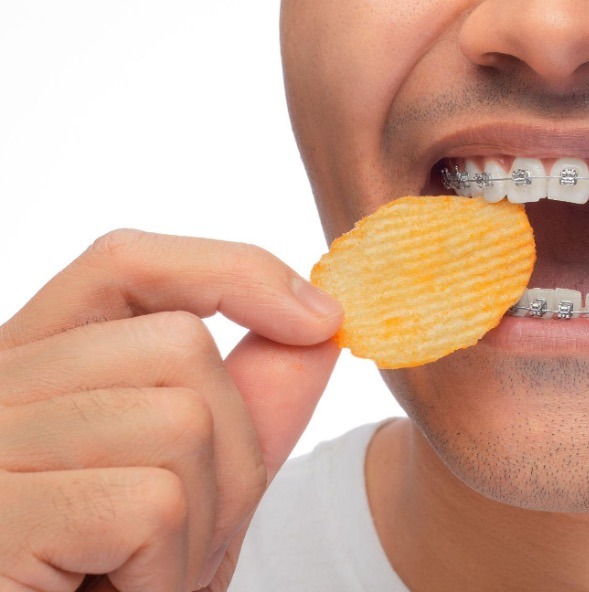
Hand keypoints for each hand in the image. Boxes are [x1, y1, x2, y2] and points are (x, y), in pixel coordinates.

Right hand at [0, 229, 342, 591]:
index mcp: (31, 366)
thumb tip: (321, 325)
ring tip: (145, 574)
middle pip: (178, 346)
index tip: (320, 318)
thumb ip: (252, 402)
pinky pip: (154, 504)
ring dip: (203, 522)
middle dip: (233, 452)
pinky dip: (169, 569)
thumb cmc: (116, 582)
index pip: (127, 265)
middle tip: (185, 536)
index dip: (232, 272)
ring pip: (180, 421)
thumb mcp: (200, 485)